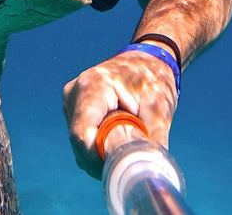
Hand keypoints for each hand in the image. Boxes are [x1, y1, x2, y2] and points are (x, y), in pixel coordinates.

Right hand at [62, 49, 177, 177]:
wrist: (147, 59)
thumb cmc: (154, 78)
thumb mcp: (159, 108)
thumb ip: (154, 140)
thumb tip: (154, 171)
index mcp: (92, 87)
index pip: (81, 134)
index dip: (95, 158)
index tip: (118, 168)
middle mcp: (74, 92)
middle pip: (79, 142)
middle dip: (100, 160)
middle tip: (127, 165)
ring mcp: (71, 100)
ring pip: (78, 143)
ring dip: (98, 154)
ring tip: (125, 150)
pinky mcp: (74, 107)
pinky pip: (81, 136)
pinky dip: (96, 147)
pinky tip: (115, 143)